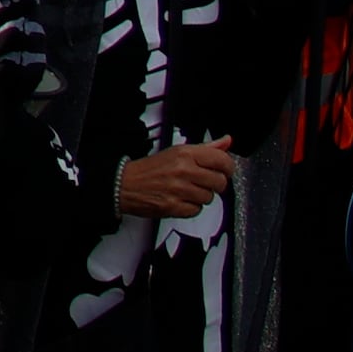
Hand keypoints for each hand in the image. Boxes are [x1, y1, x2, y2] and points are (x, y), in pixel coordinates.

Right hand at [113, 140, 236, 219]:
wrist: (125, 184)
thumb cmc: (151, 169)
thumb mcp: (178, 152)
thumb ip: (206, 148)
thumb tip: (226, 141)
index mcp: (185, 153)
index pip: (222, 160)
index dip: (227, 167)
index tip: (223, 170)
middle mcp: (183, 170)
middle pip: (220, 182)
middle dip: (214, 184)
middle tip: (202, 182)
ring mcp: (179, 189)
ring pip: (209, 198)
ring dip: (201, 196)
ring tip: (187, 190)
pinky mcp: (174, 206)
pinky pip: (197, 210)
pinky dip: (191, 207)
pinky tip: (181, 199)